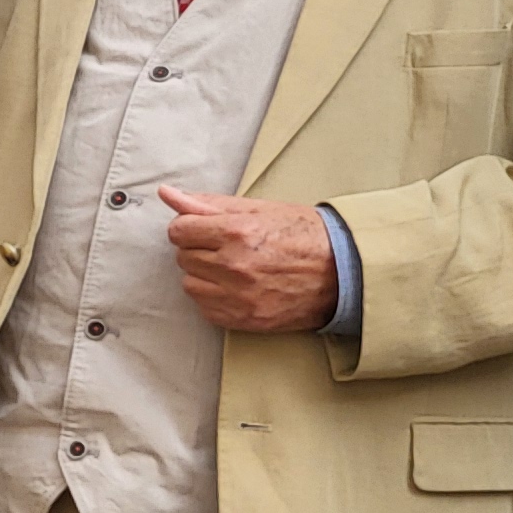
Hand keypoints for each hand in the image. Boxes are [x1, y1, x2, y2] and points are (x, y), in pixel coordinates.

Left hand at [157, 188, 339, 331]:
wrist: (345, 273)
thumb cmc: (305, 235)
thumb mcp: (260, 210)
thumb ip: (208, 204)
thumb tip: (167, 194)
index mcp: (237, 232)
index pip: (179, 230)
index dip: (192, 228)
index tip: (209, 230)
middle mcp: (234, 266)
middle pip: (183, 257)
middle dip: (201, 250)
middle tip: (230, 248)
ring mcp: (238, 296)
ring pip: (190, 284)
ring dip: (205, 275)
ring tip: (236, 268)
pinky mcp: (243, 319)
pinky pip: (205, 308)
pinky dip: (216, 298)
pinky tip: (239, 287)